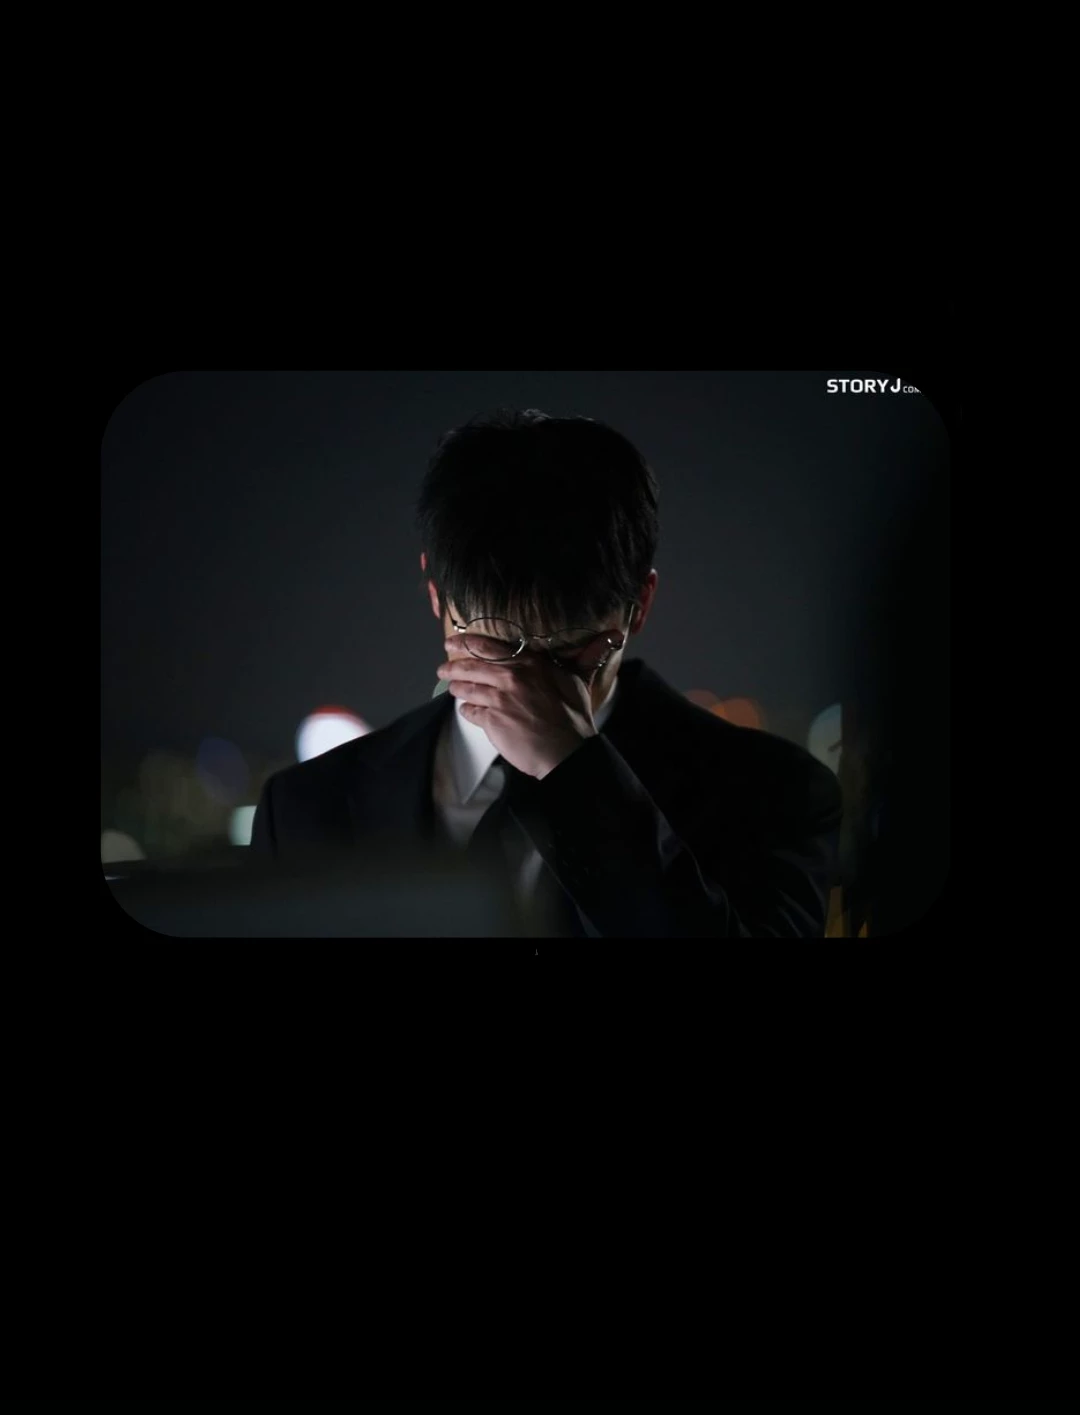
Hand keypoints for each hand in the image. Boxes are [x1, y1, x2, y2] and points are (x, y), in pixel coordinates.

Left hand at [436, 637, 597, 778]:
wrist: (567, 752)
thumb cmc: (575, 717)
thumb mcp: (580, 680)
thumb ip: (588, 656)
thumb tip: (614, 637)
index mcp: (530, 662)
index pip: (490, 647)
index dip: (467, 643)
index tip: (453, 642)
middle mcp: (512, 676)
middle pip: (472, 665)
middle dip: (452, 665)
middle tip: (442, 666)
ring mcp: (500, 698)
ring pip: (467, 687)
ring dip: (456, 686)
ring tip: (451, 686)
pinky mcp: (492, 720)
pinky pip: (471, 711)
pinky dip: (466, 710)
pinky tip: (466, 709)